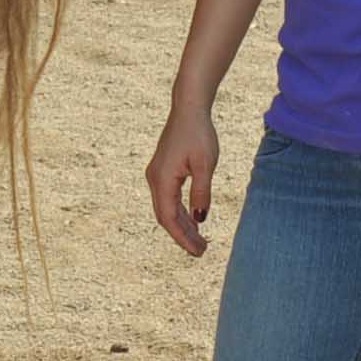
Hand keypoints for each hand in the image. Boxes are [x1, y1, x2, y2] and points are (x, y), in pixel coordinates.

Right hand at [145, 102, 218, 257]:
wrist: (189, 109)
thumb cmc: (199, 133)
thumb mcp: (205, 164)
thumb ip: (201, 193)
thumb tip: (200, 220)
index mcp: (162, 180)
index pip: (169, 218)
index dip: (182, 238)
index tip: (198, 252)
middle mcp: (154, 179)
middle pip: (166, 217)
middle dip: (183, 236)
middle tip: (202, 252)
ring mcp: (156, 175)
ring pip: (167, 209)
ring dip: (182, 225)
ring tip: (200, 241)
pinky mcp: (162, 170)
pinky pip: (169, 198)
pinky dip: (180, 212)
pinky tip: (194, 220)